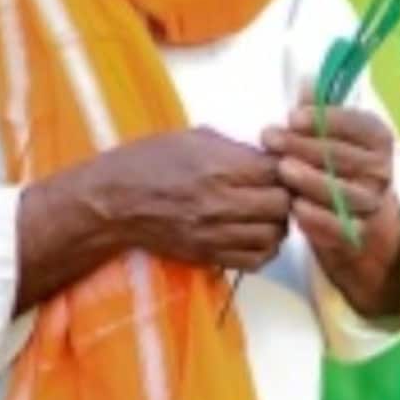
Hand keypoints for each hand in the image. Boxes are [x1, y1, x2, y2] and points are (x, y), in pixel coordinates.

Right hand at [102, 125, 292, 273]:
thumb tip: (271, 155)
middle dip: (288, 196)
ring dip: (278, 224)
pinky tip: (256, 235)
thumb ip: (236, 148)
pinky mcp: (208, 255)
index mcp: (219, 167)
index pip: (279, 171)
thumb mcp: (194, 138)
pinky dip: (264, 249)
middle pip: (282, 205)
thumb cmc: (149, 161)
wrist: (112, 202)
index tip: (284, 167)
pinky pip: (254, 260)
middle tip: (280, 190)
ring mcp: (214, 233)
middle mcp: (220, 203)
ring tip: (268, 214)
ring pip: (273, 236)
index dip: (288, 168)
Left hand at [262, 84, 399, 321]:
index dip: (325, 119)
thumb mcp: (329, 132)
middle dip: (304, 146)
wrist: (355, 213)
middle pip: (343, 156)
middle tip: (271, 138)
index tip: (293, 116)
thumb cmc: (334, 160)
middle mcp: (381, 170)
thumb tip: (307, 80)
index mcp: (378, 138)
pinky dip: (316, 217)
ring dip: (310, 179)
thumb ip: (318, 107)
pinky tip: (294, 205)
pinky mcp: (358, 232)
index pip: (358, 124)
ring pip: (342, 191)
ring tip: (282, 169)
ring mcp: (371, 203)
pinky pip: (339, 226)